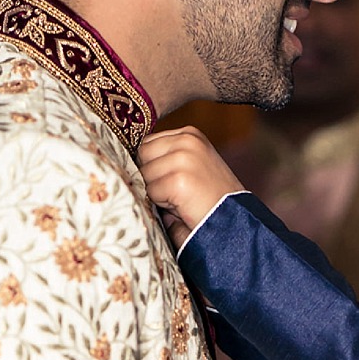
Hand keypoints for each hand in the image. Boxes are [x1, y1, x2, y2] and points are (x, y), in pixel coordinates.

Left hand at [138, 127, 240, 244]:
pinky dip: (162, 206)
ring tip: (182, 200)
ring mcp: (183, 158)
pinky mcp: (179, 179)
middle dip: (152, 176)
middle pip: (141, 154)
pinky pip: (150, 192)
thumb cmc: (210, 201)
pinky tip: (183, 207)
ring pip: (143, 174)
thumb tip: (123, 156)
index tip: (175, 181)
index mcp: (190, 134)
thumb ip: (165, 156)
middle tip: (178, 193)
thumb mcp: (190, 167)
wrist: (235, 225)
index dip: (154, 166)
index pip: (148, 143)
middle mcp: (187, 140)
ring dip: (157, 192)